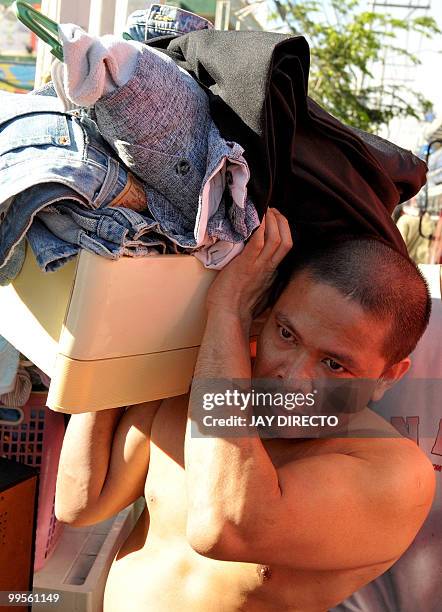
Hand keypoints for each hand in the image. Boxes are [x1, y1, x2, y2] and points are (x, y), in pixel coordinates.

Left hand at [206, 208, 292, 327]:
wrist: (227, 317)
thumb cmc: (236, 306)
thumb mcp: (255, 290)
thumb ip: (261, 278)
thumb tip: (258, 269)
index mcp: (270, 273)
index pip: (284, 249)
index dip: (283, 231)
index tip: (276, 221)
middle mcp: (268, 268)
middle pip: (286, 241)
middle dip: (281, 222)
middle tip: (272, 211)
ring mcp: (258, 266)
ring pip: (276, 239)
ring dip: (272, 221)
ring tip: (265, 210)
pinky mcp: (245, 265)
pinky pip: (258, 242)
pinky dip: (260, 227)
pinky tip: (257, 217)